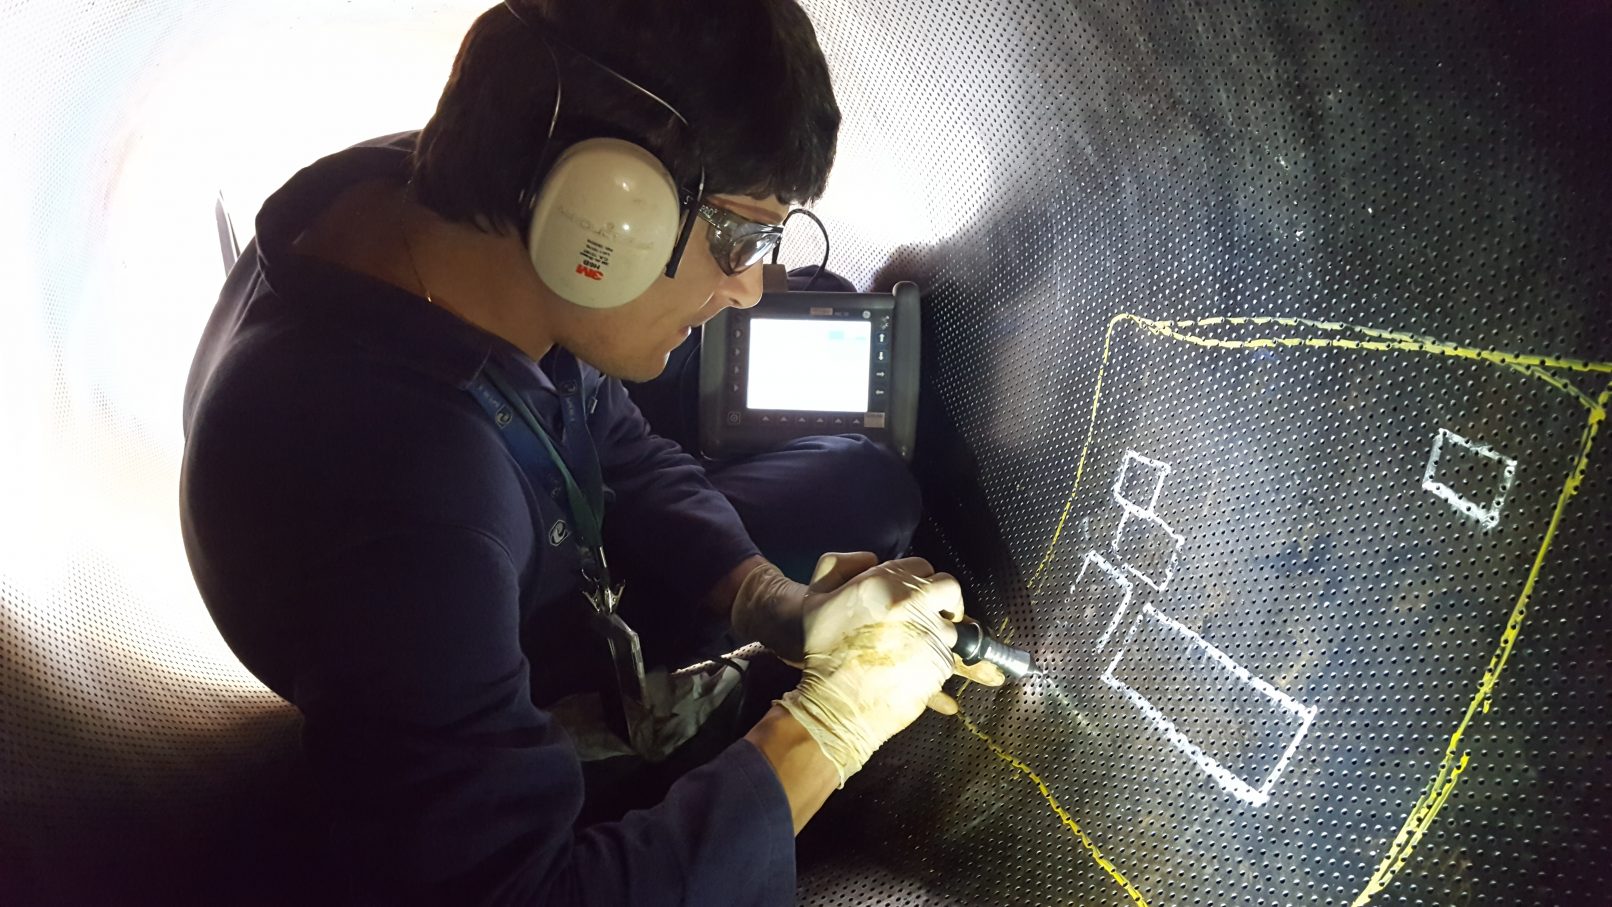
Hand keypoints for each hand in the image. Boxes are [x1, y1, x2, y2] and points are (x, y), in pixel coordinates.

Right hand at [801, 553, 1004, 710]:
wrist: (834, 701)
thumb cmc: (823, 651)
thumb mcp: (817, 596)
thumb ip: (842, 566)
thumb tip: (871, 561)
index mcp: (884, 583)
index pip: (923, 567)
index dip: (920, 580)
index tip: (916, 593)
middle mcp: (912, 605)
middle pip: (949, 589)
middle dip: (944, 600)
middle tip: (933, 613)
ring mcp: (929, 635)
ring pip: (952, 625)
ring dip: (939, 632)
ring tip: (917, 647)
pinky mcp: (938, 664)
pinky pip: (949, 656)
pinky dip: (936, 660)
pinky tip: (914, 667)